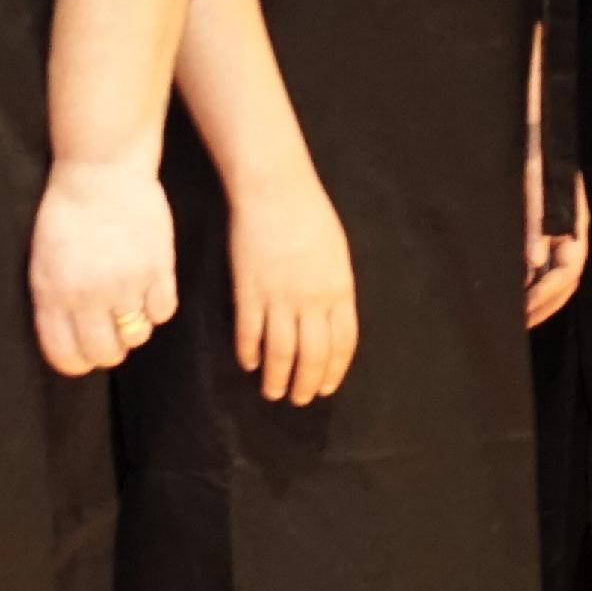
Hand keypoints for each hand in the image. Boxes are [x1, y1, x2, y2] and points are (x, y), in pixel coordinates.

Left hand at [31, 157, 177, 377]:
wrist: (100, 168)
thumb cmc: (67, 213)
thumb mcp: (43, 260)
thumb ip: (53, 303)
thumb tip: (70, 343)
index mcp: (52, 294)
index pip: (66, 358)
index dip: (78, 362)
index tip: (86, 352)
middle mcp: (87, 295)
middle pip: (105, 354)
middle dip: (109, 348)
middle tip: (111, 328)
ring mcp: (124, 283)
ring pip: (137, 337)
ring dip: (134, 326)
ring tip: (130, 302)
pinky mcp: (157, 269)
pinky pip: (164, 312)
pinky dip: (158, 305)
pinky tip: (149, 285)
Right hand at [227, 172, 357, 403]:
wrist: (274, 190)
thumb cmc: (309, 214)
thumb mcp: (336, 253)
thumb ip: (335, 287)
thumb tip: (330, 318)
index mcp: (339, 290)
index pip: (342, 343)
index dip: (334, 369)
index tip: (326, 387)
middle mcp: (312, 300)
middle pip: (313, 355)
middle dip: (307, 383)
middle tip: (300, 400)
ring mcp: (279, 298)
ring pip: (281, 352)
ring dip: (278, 378)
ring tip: (273, 393)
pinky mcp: (248, 291)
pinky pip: (250, 332)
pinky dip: (249, 352)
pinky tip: (249, 363)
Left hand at [526, 161, 587, 327]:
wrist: (528, 127)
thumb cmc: (529, 149)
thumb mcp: (529, 181)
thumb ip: (533, 220)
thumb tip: (535, 263)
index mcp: (574, 221)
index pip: (569, 269)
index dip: (546, 293)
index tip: (523, 309)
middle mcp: (571, 230)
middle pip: (566, 280)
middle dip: (544, 305)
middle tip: (518, 325)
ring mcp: (559, 231)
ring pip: (557, 276)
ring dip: (540, 299)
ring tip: (516, 318)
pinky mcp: (544, 229)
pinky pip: (544, 265)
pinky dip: (531, 283)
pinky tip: (513, 294)